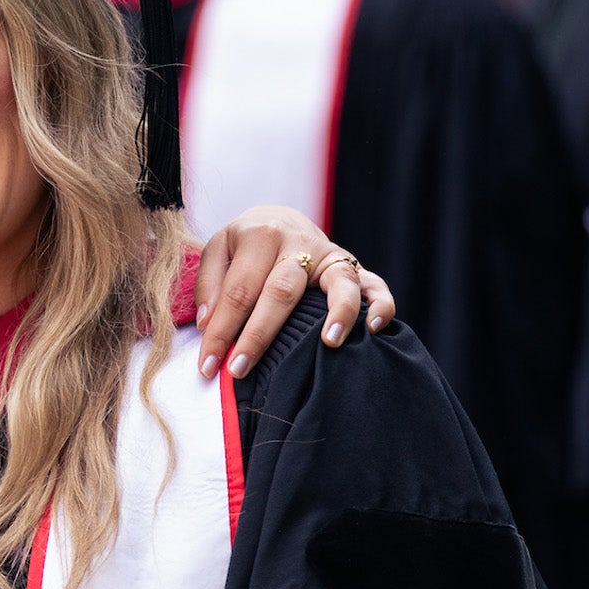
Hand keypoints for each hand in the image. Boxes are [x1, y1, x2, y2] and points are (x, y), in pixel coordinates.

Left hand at [194, 206, 395, 379]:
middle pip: (281, 292)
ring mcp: (330, 254)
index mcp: (261, 236)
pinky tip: (374, 328)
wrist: (279, 218)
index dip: (221, 331)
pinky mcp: (352, 265)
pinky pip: (375, 284)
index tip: (207, 366)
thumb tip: (209, 322)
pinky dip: (380, 304)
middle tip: (240, 369)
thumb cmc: (244, 245)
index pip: (238, 291)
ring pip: (340, 282)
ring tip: (329, 343)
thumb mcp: (218, 250)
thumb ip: (209, 283)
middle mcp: (299, 243)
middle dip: (259, 335)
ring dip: (338, 313)